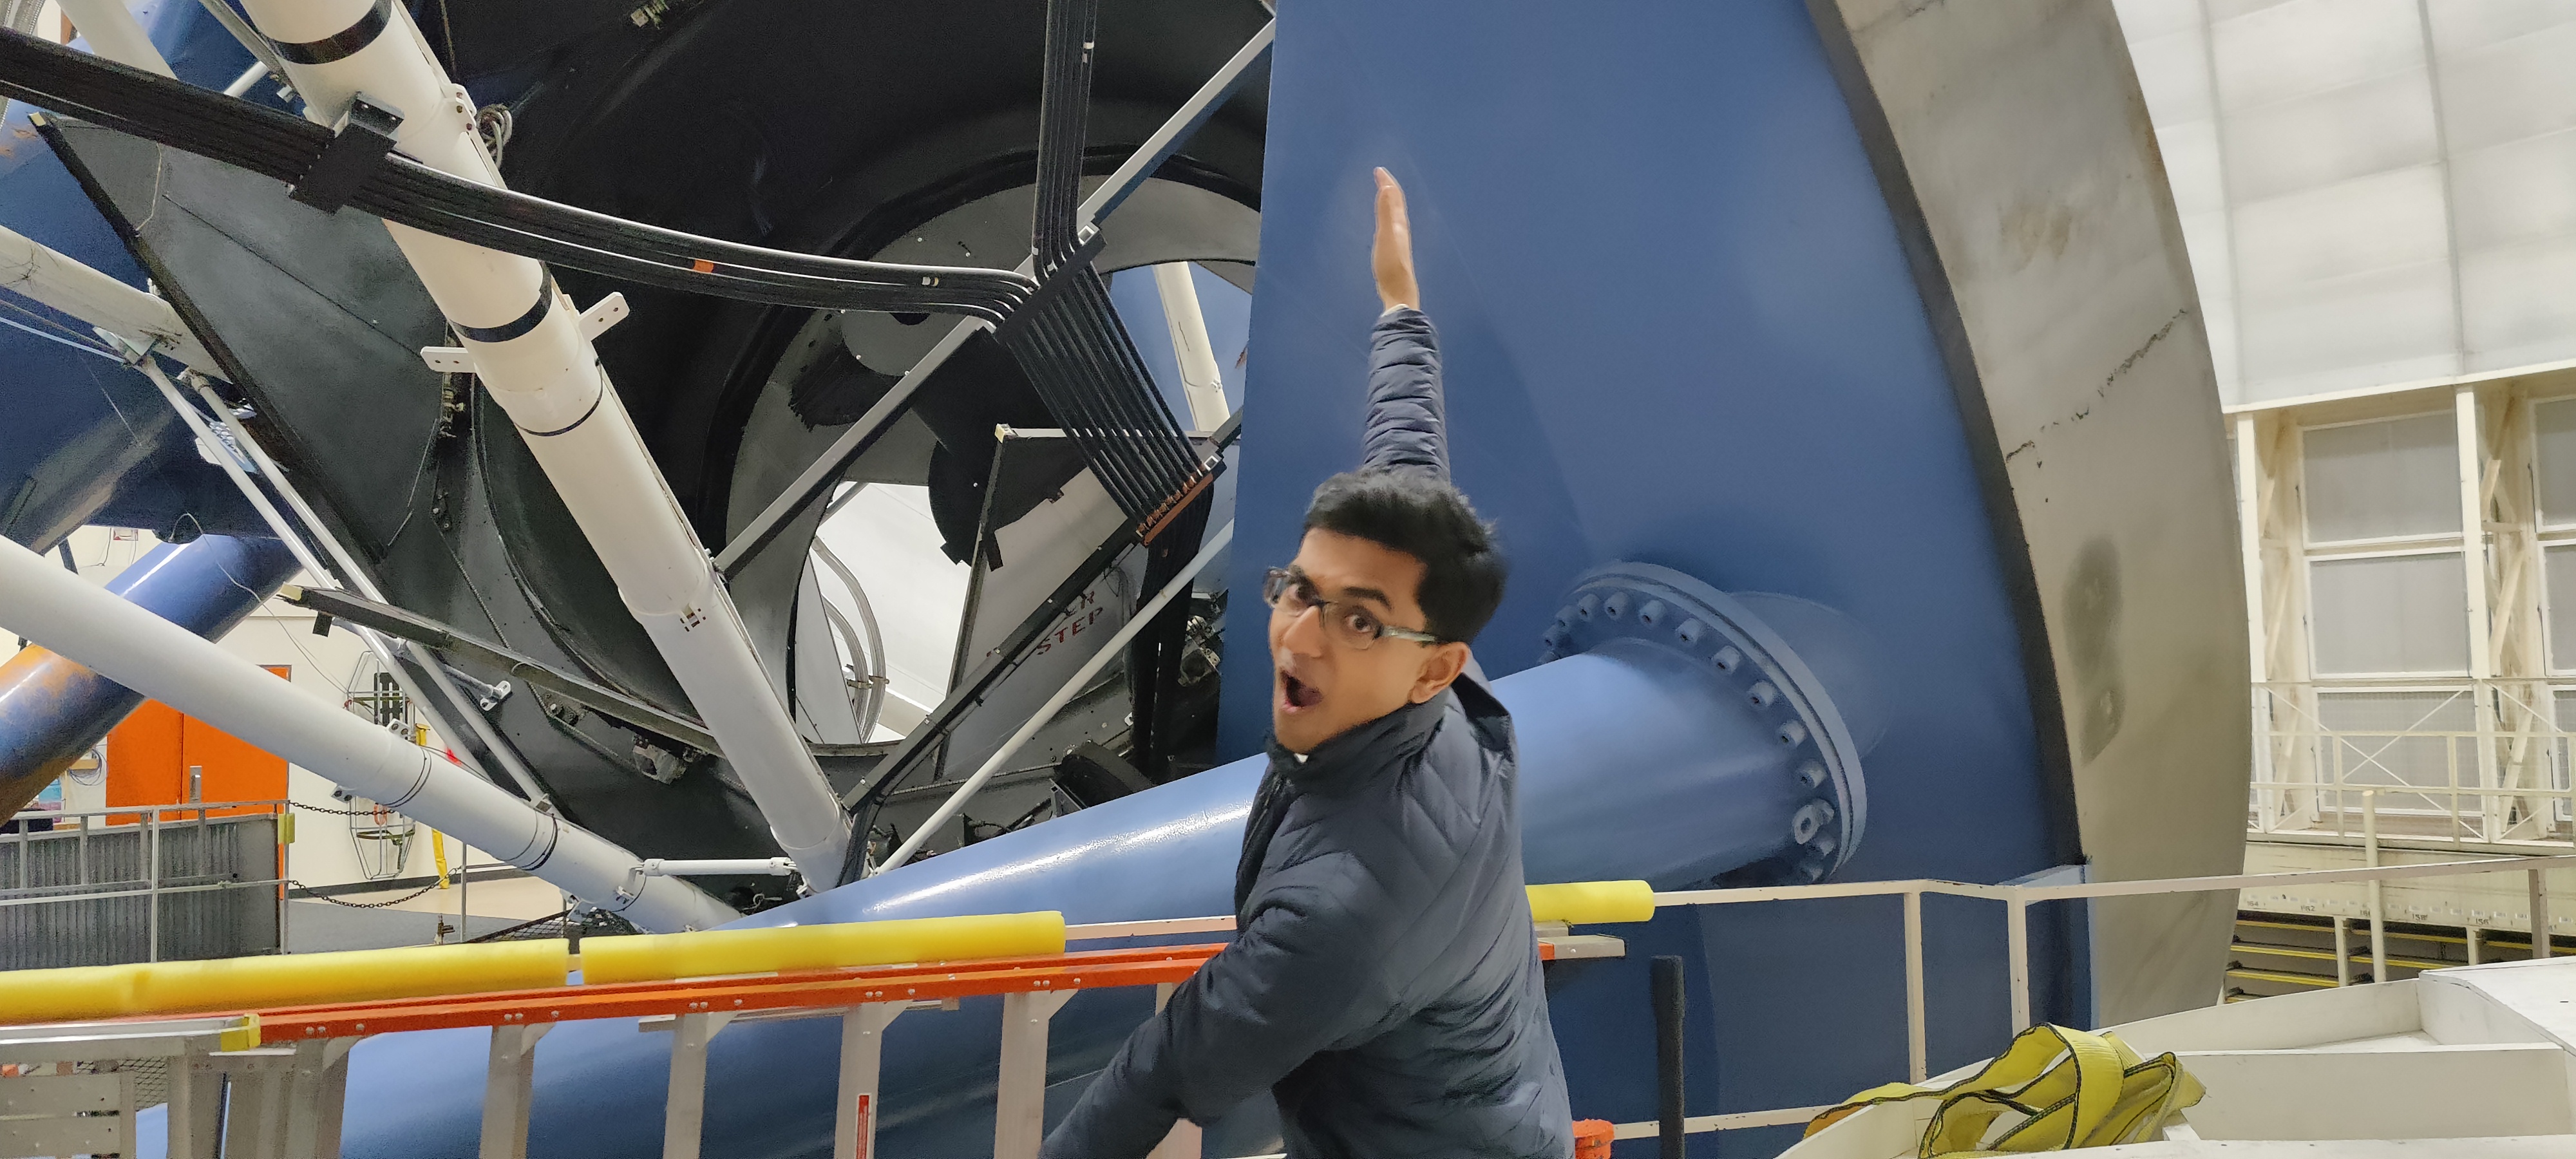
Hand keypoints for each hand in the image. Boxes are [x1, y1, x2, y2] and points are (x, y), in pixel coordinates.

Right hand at [1371, 167, 1419, 311]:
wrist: (1399, 292)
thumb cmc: (1391, 267)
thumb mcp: (1386, 237)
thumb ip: (1386, 214)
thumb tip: (1387, 188)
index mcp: (1399, 225)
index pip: (1395, 198)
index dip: (1387, 183)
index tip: (1378, 170)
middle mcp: (1402, 230)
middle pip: (1397, 204)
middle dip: (1389, 188)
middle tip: (1380, 177)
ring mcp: (1399, 242)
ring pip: (1395, 215)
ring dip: (1388, 202)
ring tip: (1382, 194)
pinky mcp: (1395, 252)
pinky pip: (1391, 227)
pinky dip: (1386, 217)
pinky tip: (1384, 226)